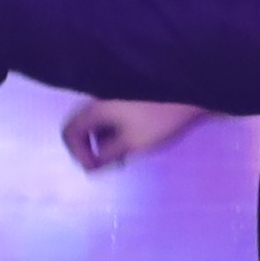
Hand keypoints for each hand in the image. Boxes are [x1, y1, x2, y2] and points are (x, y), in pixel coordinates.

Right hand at [64, 97, 211, 174]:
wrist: (190, 93)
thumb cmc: (160, 119)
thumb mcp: (131, 144)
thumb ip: (107, 156)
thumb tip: (92, 166)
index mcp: (96, 108)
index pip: (69, 132)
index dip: (77, 153)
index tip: (94, 167)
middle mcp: (100, 99)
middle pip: (83, 127)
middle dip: (92, 148)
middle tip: (108, 165)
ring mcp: (115, 96)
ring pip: (100, 122)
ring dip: (105, 141)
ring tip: (124, 156)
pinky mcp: (129, 97)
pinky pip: (112, 116)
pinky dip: (116, 131)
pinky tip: (134, 142)